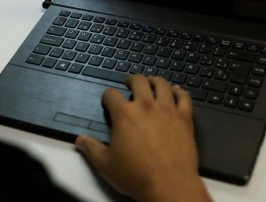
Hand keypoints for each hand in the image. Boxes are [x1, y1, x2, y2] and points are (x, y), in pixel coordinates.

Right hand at [75, 75, 211, 201]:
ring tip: (152, 84)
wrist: (169, 184)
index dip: (107, 96)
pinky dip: (180, 92)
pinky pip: (184, 97)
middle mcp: (146, 106)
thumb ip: (91, 149)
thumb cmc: (136, 175)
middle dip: (131, 81)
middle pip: (138, 81)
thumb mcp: (105, 164)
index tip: (108, 102)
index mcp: (124, 114)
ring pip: (162, 84)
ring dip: (155, 81)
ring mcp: (167, 109)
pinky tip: (176, 92)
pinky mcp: (185, 117)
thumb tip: (80, 140)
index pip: (111, 94)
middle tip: (130, 85)